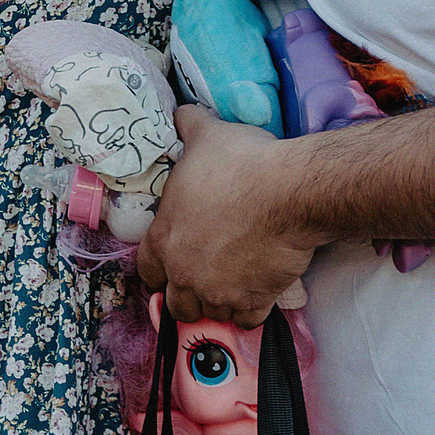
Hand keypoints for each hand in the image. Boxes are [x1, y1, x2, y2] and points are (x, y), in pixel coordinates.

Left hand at [137, 106, 319, 328]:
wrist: (287, 191)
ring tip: (231, 285)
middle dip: (187, 294)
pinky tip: (256, 294)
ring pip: (210, 313)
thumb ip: (187, 126)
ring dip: (218, 303)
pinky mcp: (254, 301)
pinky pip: (246, 321)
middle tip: (204, 277)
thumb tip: (181, 113)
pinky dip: (250, 311)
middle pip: (176, 303)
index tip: (172, 263)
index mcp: (164, 238)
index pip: (146, 270)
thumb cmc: (241, 163)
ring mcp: (219, 291)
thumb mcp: (206, 135)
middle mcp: (185, 273)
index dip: (159, 268)